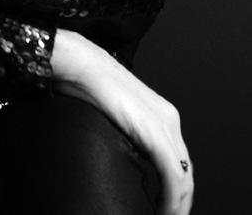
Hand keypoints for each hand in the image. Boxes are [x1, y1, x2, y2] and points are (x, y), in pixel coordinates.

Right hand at [52, 30, 192, 214]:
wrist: (77, 63)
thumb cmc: (83, 83)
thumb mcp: (108, 112)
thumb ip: (121, 130)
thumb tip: (114, 151)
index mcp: (160, 112)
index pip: (176, 157)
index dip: (173, 186)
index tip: (160, 204)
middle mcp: (169, 118)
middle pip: (185, 170)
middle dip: (179, 199)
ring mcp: (164, 125)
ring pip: (184, 177)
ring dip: (177, 204)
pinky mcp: (155, 134)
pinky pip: (174, 176)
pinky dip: (172, 199)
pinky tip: (164, 211)